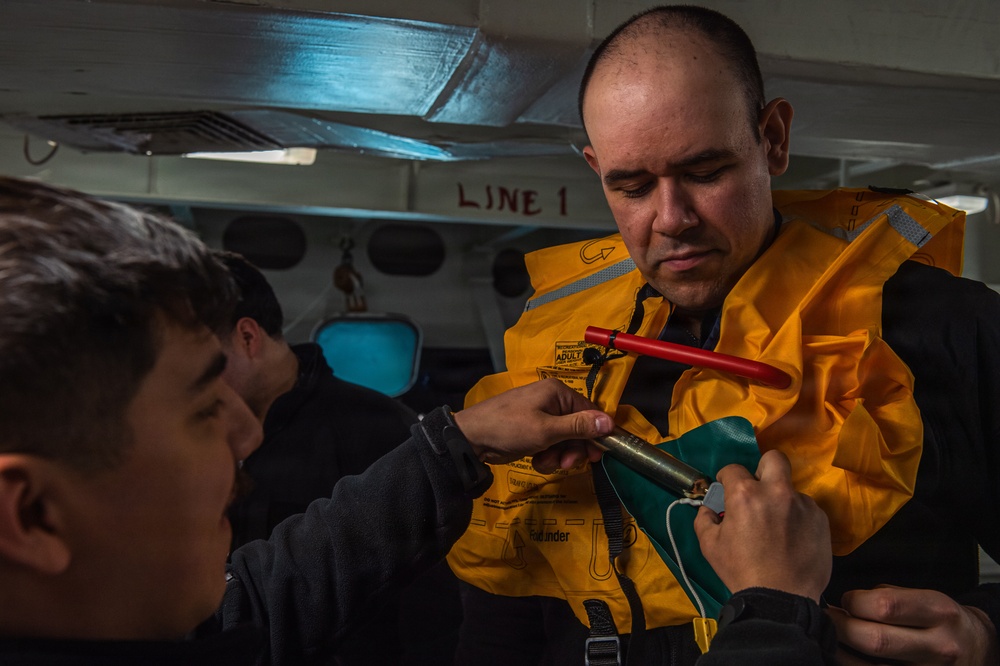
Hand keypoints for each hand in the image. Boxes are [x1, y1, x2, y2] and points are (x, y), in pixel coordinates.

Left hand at [453, 378, 611, 469]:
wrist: (471, 438)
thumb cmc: (509, 428)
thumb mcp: (547, 430)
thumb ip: (579, 427)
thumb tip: (610, 422)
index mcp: (557, 392)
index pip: (589, 412)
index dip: (595, 435)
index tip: (596, 457)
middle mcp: (552, 401)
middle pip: (578, 428)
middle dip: (572, 449)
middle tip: (564, 464)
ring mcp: (541, 415)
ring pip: (565, 439)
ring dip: (559, 455)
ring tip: (544, 462)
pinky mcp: (533, 430)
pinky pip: (551, 443)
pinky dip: (547, 455)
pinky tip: (537, 461)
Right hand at [693, 449, 831, 601]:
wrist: (781, 599)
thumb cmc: (741, 571)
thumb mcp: (709, 546)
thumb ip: (704, 519)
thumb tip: (710, 509)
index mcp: (745, 494)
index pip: (733, 469)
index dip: (726, 479)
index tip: (727, 490)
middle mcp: (776, 492)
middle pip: (774, 459)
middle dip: (763, 468)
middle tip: (758, 489)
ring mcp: (802, 504)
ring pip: (791, 490)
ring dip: (781, 500)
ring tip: (777, 526)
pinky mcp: (821, 520)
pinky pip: (806, 510)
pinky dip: (797, 518)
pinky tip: (792, 538)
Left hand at [828, 585, 998, 664]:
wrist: (978, 649)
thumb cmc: (940, 619)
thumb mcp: (924, 598)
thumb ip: (887, 598)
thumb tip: (843, 603)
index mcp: (938, 611)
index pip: (884, 606)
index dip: (853, 602)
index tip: (844, 601)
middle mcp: (938, 646)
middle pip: (875, 640)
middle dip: (841, 628)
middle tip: (826, 620)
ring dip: (840, 653)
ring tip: (829, 640)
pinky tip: (845, 657)